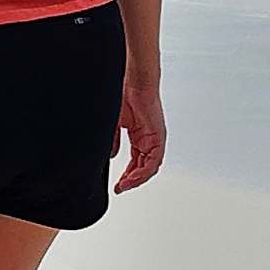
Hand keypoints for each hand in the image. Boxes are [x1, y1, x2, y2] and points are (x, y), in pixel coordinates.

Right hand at [114, 72, 167, 192]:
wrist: (134, 81)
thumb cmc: (125, 94)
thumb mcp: (115, 124)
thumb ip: (114, 140)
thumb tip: (111, 155)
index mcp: (140, 136)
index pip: (135, 161)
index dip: (127, 175)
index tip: (118, 184)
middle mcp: (149, 140)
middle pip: (143, 167)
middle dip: (131, 180)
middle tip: (120, 188)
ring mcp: (155, 139)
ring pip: (150, 167)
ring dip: (137, 178)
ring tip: (125, 185)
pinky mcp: (158, 137)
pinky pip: (154, 160)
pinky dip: (144, 171)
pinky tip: (134, 176)